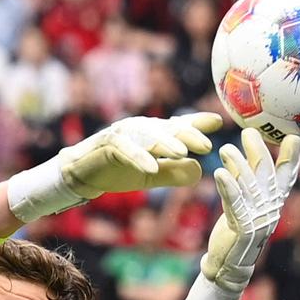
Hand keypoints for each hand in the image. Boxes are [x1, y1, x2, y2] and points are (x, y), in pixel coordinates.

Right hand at [60, 113, 223, 198]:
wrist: (80, 175)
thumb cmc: (115, 172)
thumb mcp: (149, 176)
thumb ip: (172, 173)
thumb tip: (199, 170)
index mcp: (153, 134)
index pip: (178, 126)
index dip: (197, 124)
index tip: (218, 123)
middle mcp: (140, 128)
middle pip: (168, 129)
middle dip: (188, 136)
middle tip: (207, 146)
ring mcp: (123, 133)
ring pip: (148, 136)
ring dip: (166, 144)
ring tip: (182, 154)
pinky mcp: (107, 144)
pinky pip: (126, 149)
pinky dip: (139, 158)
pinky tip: (152, 168)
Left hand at [201, 129, 299, 293]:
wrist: (227, 265)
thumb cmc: (234, 232)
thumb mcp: (241, 204)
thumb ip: (243, 182)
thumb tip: (240, 155)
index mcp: (273, 203)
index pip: (286, 176)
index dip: (292, 157)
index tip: (293, 136)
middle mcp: (270, 208)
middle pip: (266, 174)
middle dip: (258, 151)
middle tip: (249, 131)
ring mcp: (258, 218)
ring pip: (249, 185)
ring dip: (237, 164)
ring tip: (225, 148)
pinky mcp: (243, 228)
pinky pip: (234, 203)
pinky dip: (227, 186)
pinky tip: (219, 172)